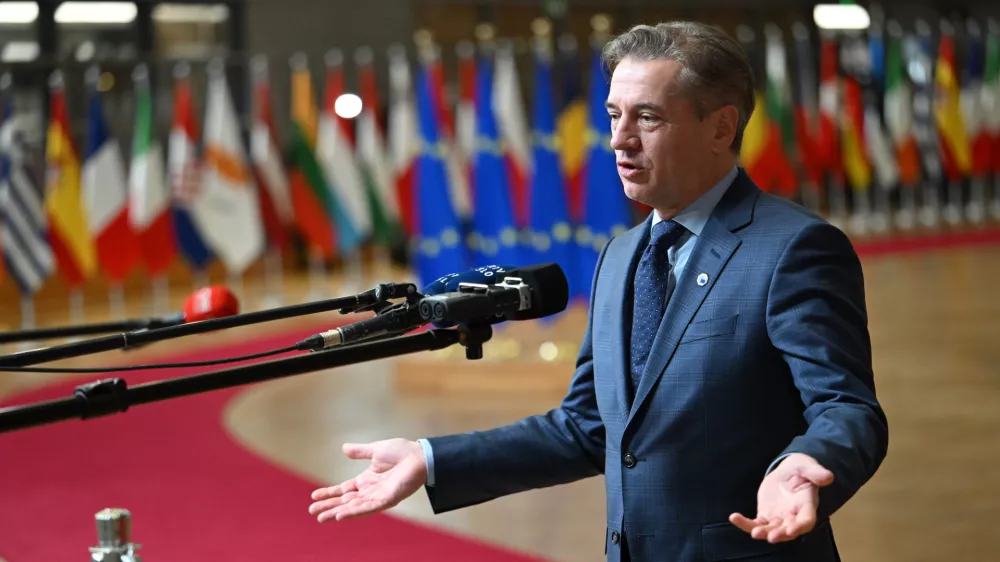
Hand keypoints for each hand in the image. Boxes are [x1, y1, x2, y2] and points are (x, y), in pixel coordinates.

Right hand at [308, 438, 426, 521]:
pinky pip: (368, 508)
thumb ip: (360, 451)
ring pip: (353, 507)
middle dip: (329, 506)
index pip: (343, 489)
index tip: (314, 497)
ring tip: (321, 518)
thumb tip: (343, 448)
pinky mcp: (387, 499)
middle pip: (345, 501)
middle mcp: (370, 490)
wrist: (420, 456)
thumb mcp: (376, 450)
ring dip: (337, 512)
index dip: (329, 493)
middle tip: (312, 512)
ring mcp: (378, 496)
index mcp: (366, 480)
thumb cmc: (402, 452)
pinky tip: (340, 516)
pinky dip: (354, 512)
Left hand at [729, 453, 833, 543]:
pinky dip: (745, 523)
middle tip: (771, 537)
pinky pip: (755, 523)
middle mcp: (793, 515)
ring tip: (753, 533)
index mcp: (806, 505)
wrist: (787, 471)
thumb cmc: (801, 468)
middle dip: (780, 534)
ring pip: (771, 530)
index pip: (806, 520)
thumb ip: (815, 472)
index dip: (800, 527)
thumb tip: (828, 477)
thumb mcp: (807, 466)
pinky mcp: (766, 515)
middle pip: (788, 530)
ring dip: (763, 533)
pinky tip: (734, 517)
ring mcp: (779, 518)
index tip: (791, 530)